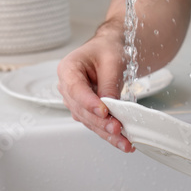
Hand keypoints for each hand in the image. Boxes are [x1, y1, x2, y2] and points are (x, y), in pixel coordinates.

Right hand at [57, 32, 134, 151]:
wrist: (109, 51)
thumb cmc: (107, 50)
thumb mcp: (112, 61)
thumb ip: (109, 83)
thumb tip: (111, 106)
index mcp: (68, 68)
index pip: (75, 88)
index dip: (89, 102)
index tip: (103, 112)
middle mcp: (67, 87)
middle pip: (81, 109)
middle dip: (101, 122)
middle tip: (117, 128)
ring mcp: (75, 101)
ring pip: (88, 120)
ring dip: (105, 132)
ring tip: (124, 141)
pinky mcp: (85, 110)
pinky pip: (95, 123)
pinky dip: (108, 132)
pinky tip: (121, 141)